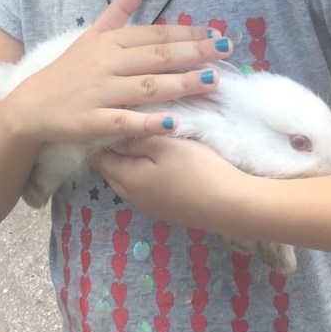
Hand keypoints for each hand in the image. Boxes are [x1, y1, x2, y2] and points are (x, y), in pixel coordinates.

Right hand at [5, 0, 230, 148]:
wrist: (29, 107)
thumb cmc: (66, 71)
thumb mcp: (91, 36)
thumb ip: (117, 11)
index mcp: (109, 43)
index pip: (154, 35)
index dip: (186, 33)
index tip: (216, 33)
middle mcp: (106, 65)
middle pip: (157, 57)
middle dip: (194, 52)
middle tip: (227, 50)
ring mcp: (99, 93)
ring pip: (146, 87)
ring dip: (182, 83)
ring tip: (213, 81)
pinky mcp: (91, 122)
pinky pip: (124, 121)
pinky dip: (148, 122)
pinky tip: (174, 123)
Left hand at [88, 133, 254, 230]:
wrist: (230, 204)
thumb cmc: (196, 168)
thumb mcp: (163, 145)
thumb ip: (134, 140)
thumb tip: (110, 138)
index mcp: (128, 179)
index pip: (100, 158)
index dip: (100, 139)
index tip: (106, 121)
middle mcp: (133, 197)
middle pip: (112, 171)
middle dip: (112, 152)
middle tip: (120, 128)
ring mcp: (150, 207)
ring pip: (127, 181)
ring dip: (128, 164)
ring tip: (138, 143)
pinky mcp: (166, 211)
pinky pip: (143, 189)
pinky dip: (142, 175)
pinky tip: (156, 165)